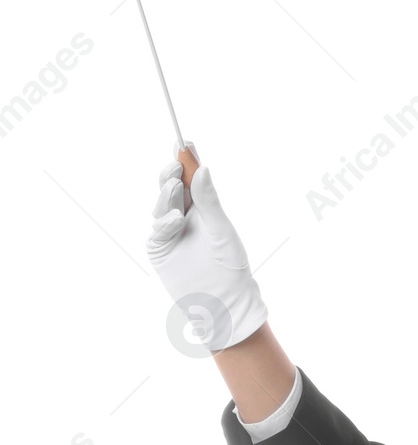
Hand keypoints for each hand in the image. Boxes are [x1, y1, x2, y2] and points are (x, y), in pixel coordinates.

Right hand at [146, 140, 268, 350]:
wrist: (224, 302)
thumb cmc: (232, 267)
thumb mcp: (222, 230)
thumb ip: (210, 201)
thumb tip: (202, 169)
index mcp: (204, 208)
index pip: (192, 179)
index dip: (186, 160)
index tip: (184, 142)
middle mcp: (186, 216)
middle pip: (171, 187)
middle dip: (171, 173)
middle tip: (176, 163)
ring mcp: (171, 231)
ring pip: (161, 204)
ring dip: (167, 194)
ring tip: (176, 187)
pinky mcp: (160, 248)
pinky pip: (158, 228)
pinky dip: (164, 221)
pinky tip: (175, 219)